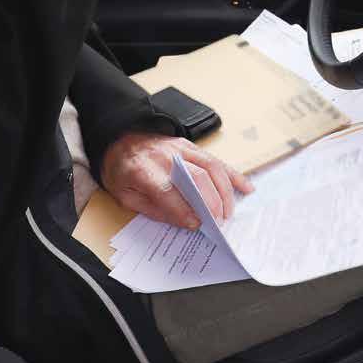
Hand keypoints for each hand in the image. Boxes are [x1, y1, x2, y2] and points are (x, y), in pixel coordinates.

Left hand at [100, 132, 253, 228]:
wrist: (118, 137)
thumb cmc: (121, 169)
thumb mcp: (124, 195)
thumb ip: (153, 209)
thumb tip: (184, 221)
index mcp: (143, 170)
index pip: (168, 191)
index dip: (184, 210)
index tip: (196, 225)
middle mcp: (165, 157)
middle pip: (196, 177)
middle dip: (211, 203)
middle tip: (218, 223)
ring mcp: (180, 148)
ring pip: (211, 167)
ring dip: (224, 191)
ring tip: (228, 213)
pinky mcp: (190, 145)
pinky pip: (215, 159)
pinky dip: (232, 174)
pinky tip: (245, 187)